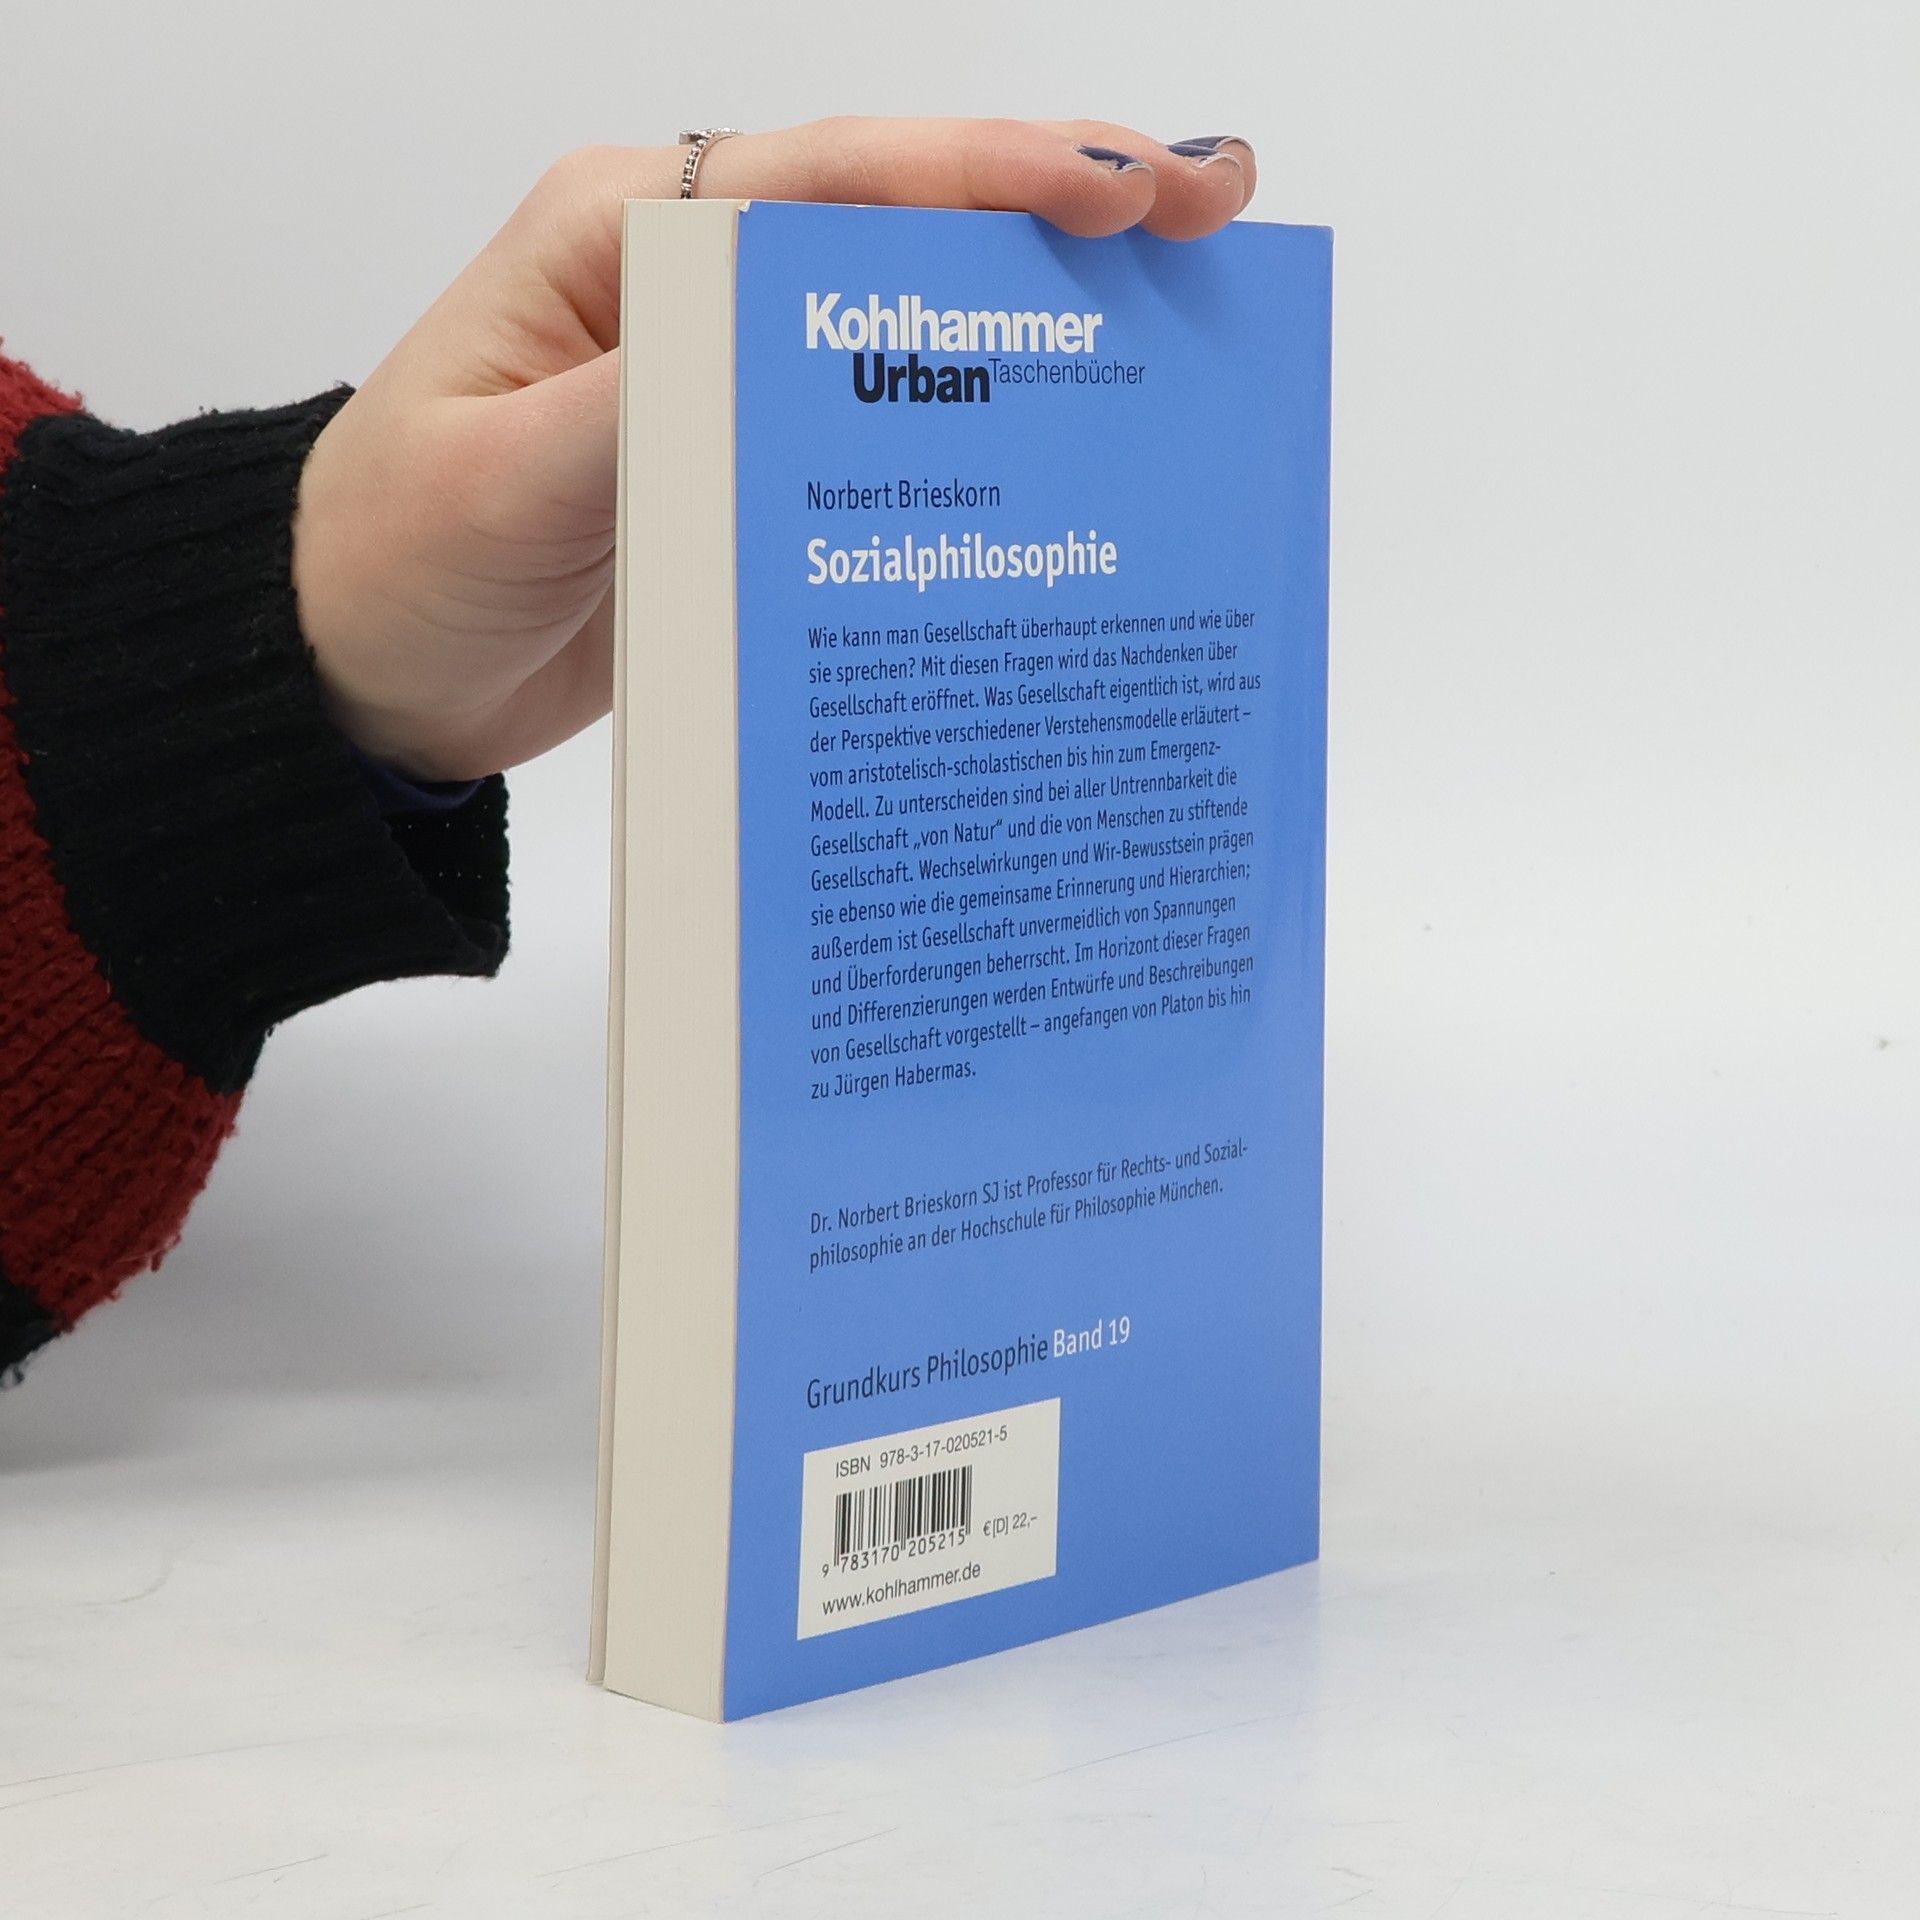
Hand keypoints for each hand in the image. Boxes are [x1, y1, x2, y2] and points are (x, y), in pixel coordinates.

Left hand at [292, 119, 1257, 779]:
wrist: (363, 676)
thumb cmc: (398, 559)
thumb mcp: (502, 483)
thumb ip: (639, 407)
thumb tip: (780, 350)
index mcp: (625, 240)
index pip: (831, 179)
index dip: (985, 173)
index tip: (1121, 185)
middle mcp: (691, 289)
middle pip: (901, 225)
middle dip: (1059, 209)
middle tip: (1212, 209)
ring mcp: (729, 381)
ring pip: (912, 323)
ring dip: (1041, 315)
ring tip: (1180, 311)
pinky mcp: (749, 471)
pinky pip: (883, 433)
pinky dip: (979, 426)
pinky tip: (1068, 442)